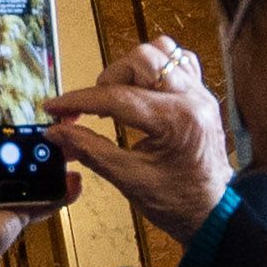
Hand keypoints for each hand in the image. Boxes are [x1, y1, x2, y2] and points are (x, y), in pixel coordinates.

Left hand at [0, 53, 76, 254]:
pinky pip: (43, 202)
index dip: (7, 108)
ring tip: (75, 140)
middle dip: (39, 131)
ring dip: (54, 158)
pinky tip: (75, 178)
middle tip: (63, 114)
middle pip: (14, 146)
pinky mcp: (14, 215)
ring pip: (32, 172)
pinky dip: (61, 193)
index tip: (30, 92)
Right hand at [42, 36, 231, 241]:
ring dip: (133, 68)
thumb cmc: (176, 202)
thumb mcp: (128, 178)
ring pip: (162, 52)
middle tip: (97, 108)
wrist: (211, 214)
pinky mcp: (202, 96)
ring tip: (121, 96)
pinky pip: (179, 61)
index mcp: (175, 121)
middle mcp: (192, 99)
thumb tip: (56, 132)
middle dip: (110, 79)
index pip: (117, 97)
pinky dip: (157, 68)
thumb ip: (89, 149)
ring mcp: (200, 94)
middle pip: (142, 60)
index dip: (79, 101)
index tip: (55, 108)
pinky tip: (143, 90)